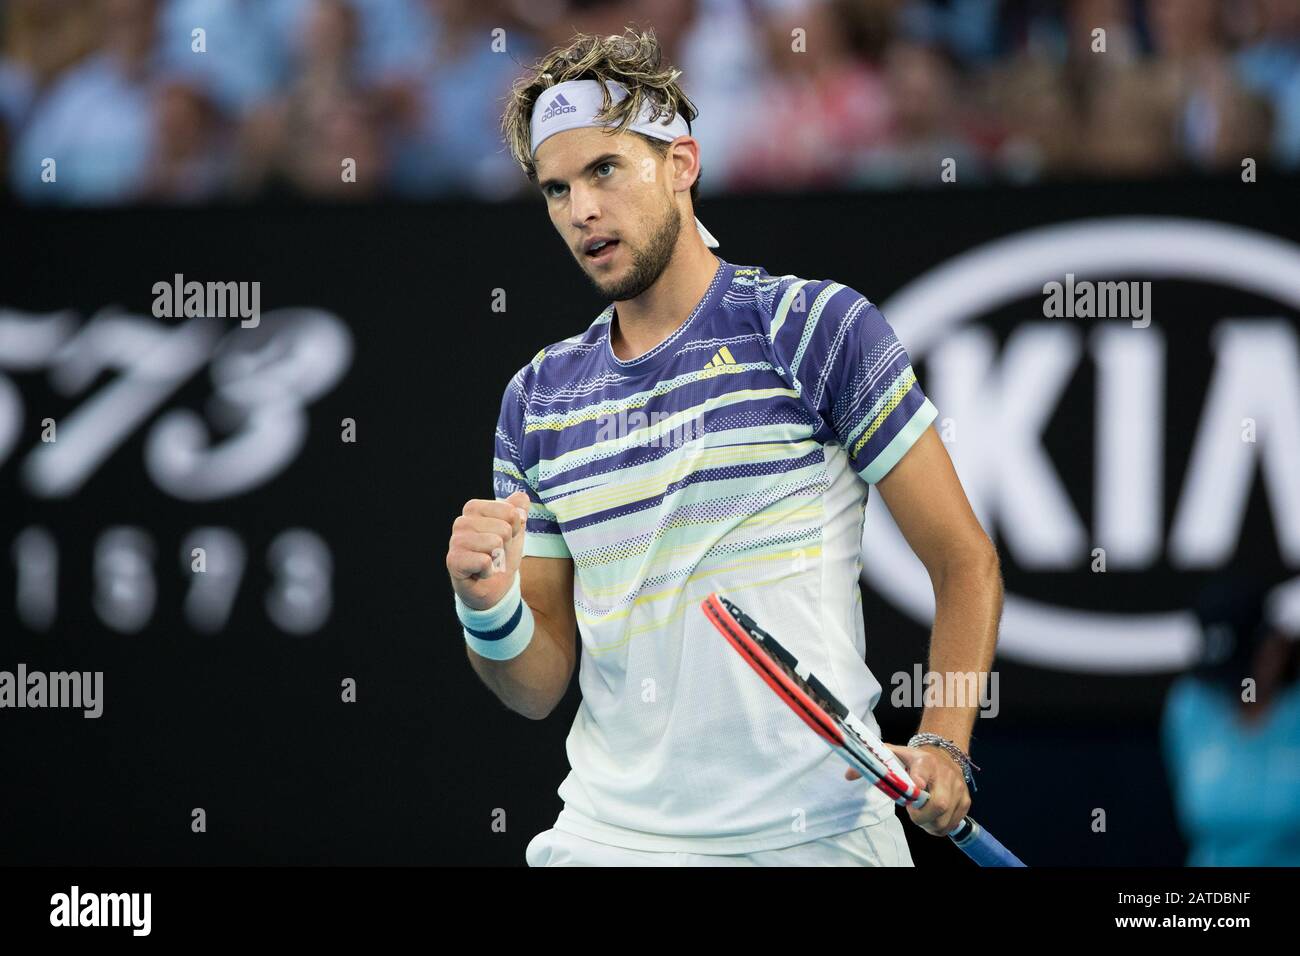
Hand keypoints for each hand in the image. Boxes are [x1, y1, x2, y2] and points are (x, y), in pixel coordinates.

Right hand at [447, 490, 529, 608]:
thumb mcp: (516, 529)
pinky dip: (489, 571)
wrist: (494, 586)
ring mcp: (455, 541)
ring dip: (498, 559)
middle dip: (506, 545)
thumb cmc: (502, 554)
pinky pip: (484, 561)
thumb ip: (519, 509)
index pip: (509, 511)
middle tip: (495, 554)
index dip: (515, 528)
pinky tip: (480, 572)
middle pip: (504, 528)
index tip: (505, 538)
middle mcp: (461, 522)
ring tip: (488, 562)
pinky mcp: (453, 561)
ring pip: (495, 543)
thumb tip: (521, 498)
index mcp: (474, 509)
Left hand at [844, 742, 970, 836]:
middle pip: (938, 804)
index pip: (924, 771)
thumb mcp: (895, 756)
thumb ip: (874, 765)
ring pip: (945, 819)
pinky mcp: (966, 801)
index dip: (920, 781)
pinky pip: (952, 824)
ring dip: (930, 824)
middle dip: (921, 816)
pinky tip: (933, 819)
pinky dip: (940, 827)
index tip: (915, 789)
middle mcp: (945, 775)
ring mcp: (958, 789)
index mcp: (924, 761)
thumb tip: (848, 775)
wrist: (944, 755)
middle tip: (912, 812)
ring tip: (921, 816)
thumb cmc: (914, 760)